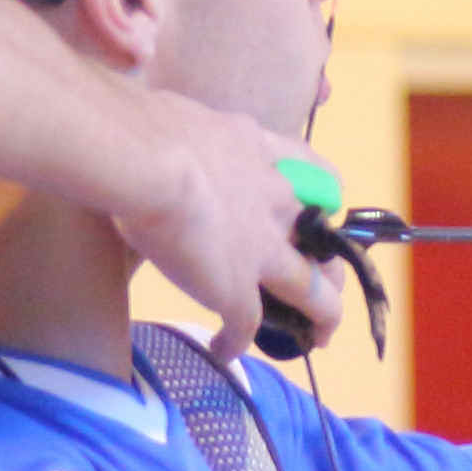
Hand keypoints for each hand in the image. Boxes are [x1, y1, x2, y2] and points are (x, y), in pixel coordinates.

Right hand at [113, 97, 345, 362]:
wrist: (143, 157)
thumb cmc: (142, 126)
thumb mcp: (177, 118)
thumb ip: (177, 132)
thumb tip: (140, 129)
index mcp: (259, 153)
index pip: (313, 171)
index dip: (322, 194)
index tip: (320, 206)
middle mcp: (273, 202)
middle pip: (325, 240)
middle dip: (331, 266)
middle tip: (325, 284)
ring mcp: (261, 251)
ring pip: (312, 291)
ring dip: (320, 317)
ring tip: (317, 336)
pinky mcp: (235, 288)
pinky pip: (247, 325)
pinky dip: (238, 343)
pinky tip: (227, 351)